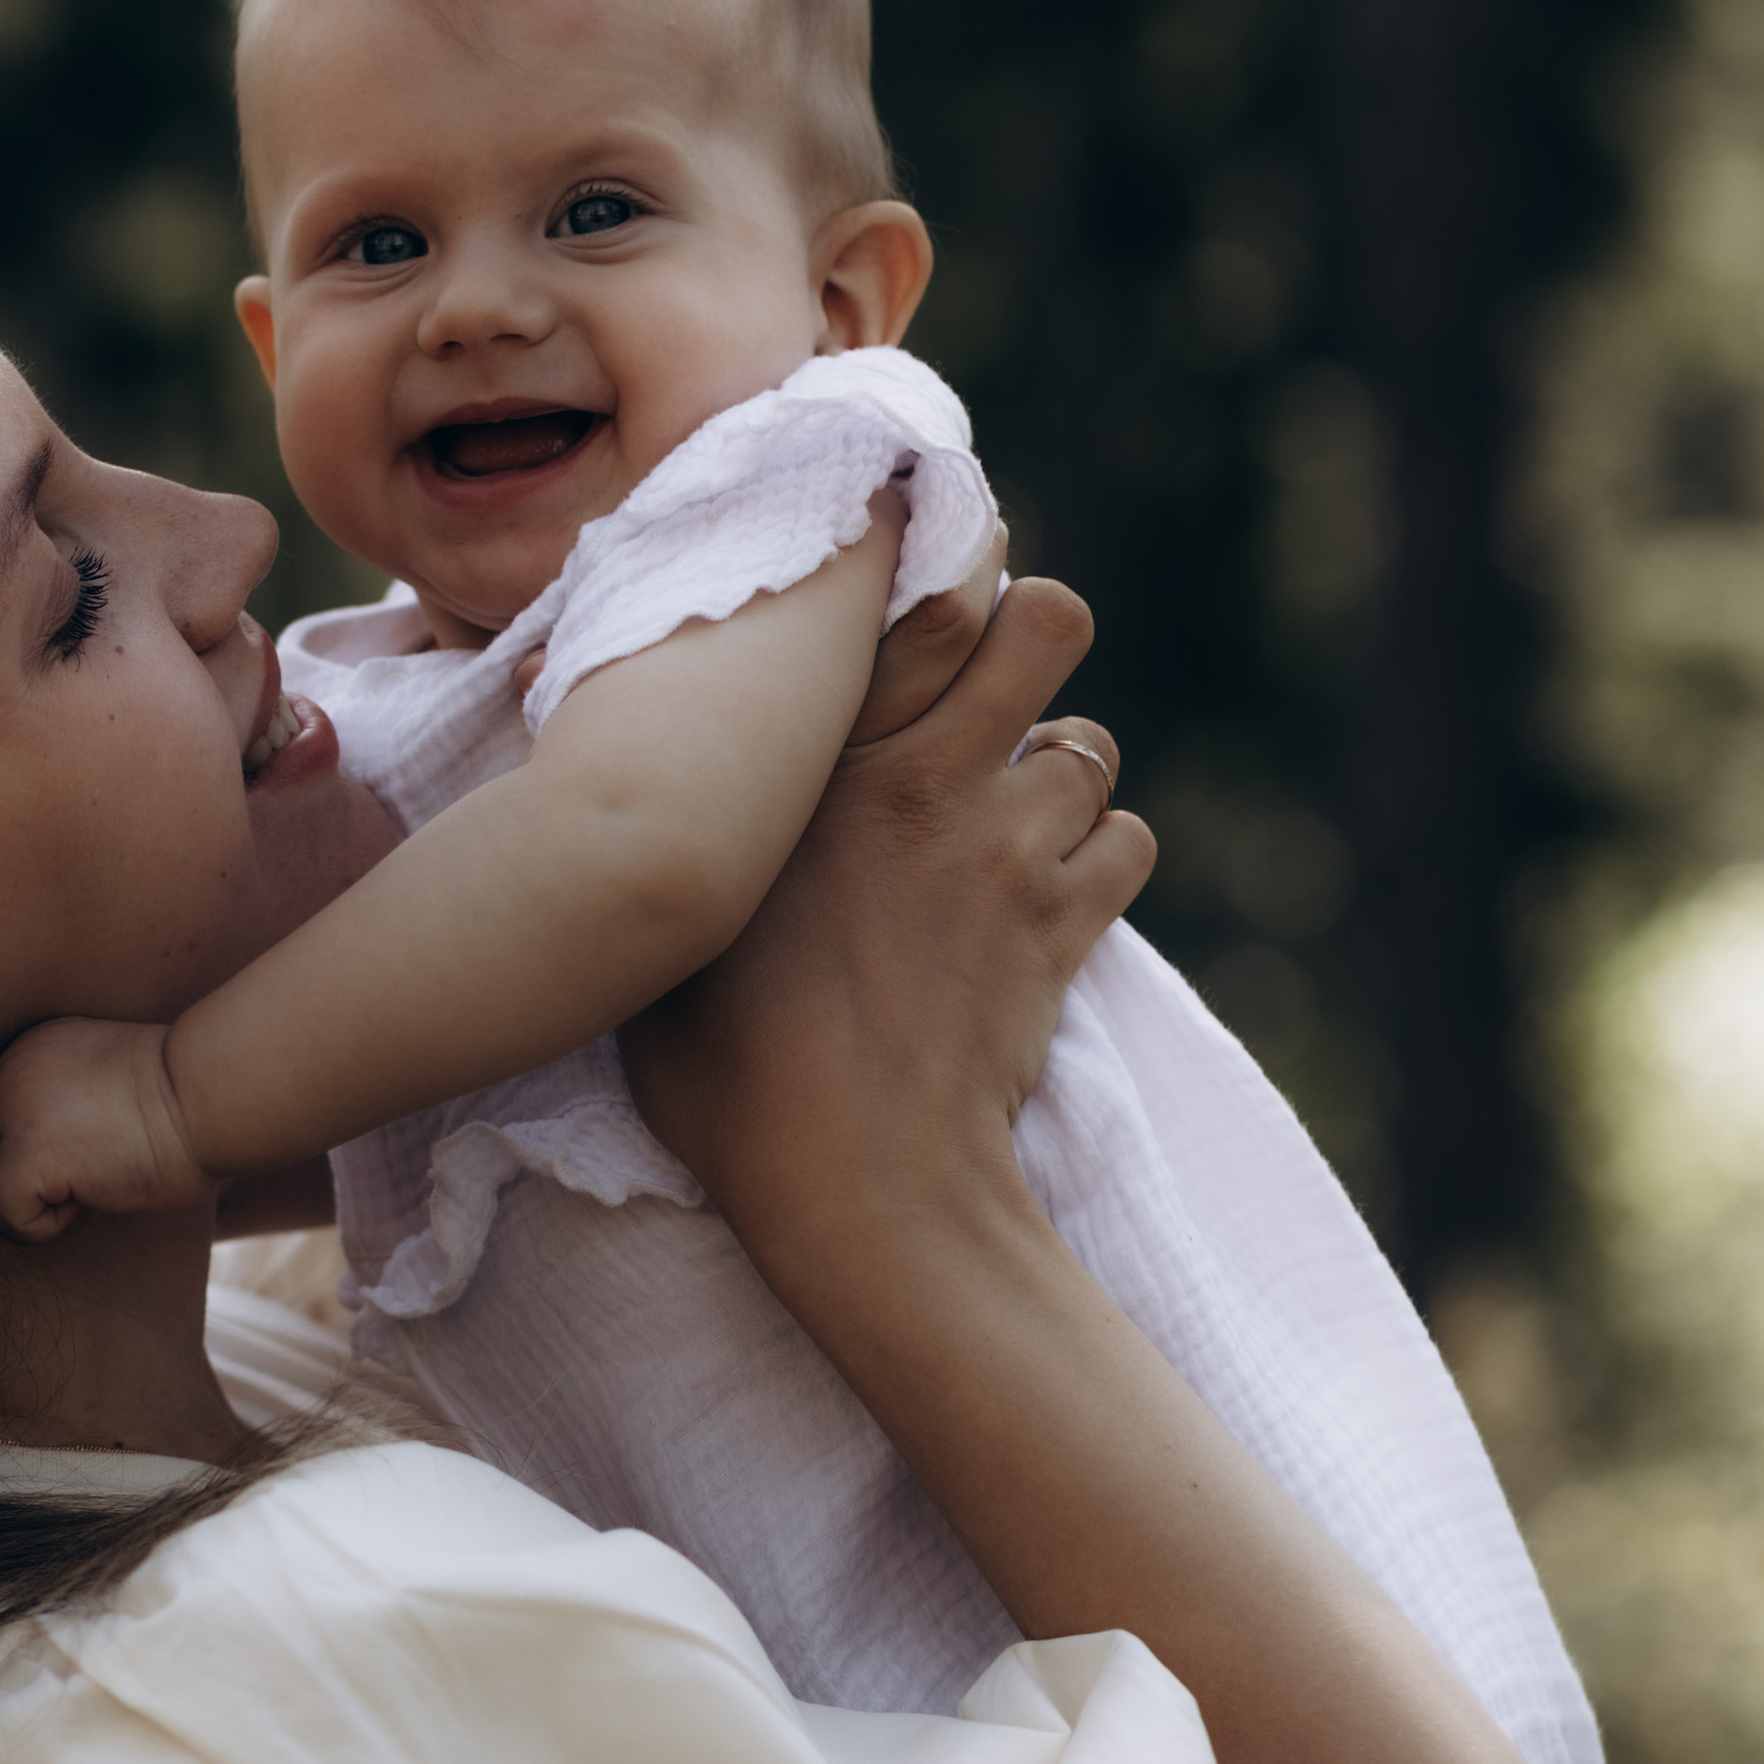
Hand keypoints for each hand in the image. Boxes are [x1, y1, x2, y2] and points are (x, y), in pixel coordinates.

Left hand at [0, 1017, 212, 1239]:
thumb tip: (32, 1174)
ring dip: (37, 1210)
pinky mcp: (24, 1151)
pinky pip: (5, 1217)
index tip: (93, 1154)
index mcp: (25, 1053)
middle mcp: (5, 1071)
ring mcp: (8, 1109)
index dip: (35, 1162)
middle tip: (92, 1178)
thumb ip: (56, 1110)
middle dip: (28, 1187)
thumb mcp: (102, 1088)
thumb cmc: (185, 1103)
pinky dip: (49, 1227)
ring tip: (92, 1188)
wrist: (213, 1095)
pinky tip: (94, 1197)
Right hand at [620, 569, 1151, 1278]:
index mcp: (819, 765)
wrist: (855, 1184)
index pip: (925, 599)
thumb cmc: (726, 1070)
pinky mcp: (1067, 923)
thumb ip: (693, 832)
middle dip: (1033, 640)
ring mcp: (1010, 848)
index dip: (946, 580)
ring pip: (1092, 744)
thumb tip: (635, 785)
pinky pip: (1128, 843)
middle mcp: (927, 779)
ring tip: (1009, 821)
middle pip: (1049, 620)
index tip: (926, 608)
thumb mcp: (672, 931)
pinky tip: (1050, 897)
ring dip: (1061, 772)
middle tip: (992, 698)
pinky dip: (1101, 861)